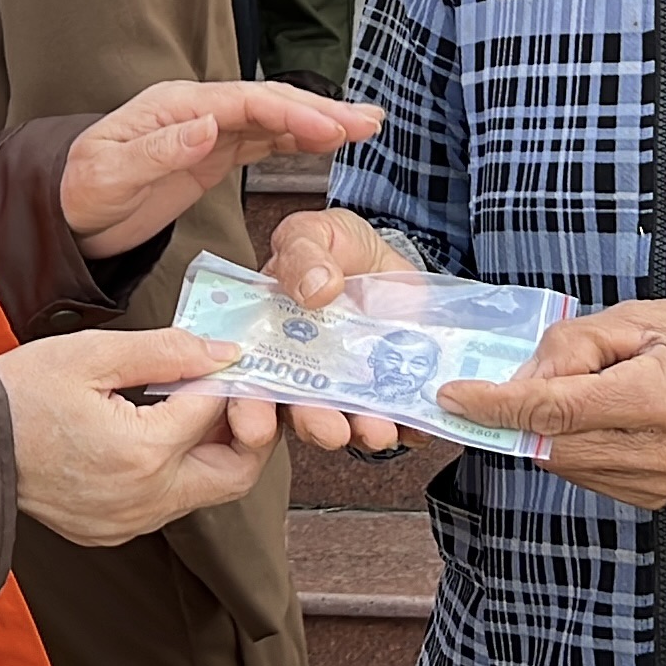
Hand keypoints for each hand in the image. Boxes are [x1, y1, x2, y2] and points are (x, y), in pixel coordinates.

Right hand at [0, 328, 276, 545]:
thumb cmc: (20, 395)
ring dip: (211, 450)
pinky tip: (160, 432)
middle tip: (234, 393)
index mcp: (143, 454)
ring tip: (192, 403)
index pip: (215, 411)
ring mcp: (128, 522)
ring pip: (203, 492)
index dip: (226, 376)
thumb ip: (167, 351)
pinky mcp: (113, 530)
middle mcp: (144, 500)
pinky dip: (177, 469)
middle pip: (234, 474)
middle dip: (246, 431)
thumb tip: (222, 351)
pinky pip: (167, 503)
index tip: (223, 354)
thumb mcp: (93, 354)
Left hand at [59, 81, 382, 260]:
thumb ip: (159, 150)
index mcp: (175, 106)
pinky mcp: (210, 155)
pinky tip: (325, 142)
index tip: (332, 129)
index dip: (293, 112)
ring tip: (364, 126)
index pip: (246, 102)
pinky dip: (296, 139)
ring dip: (317, 122)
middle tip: (368, 122)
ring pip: (272, 119)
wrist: (63, 213)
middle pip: (268, 103)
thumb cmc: (78, 191)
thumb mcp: (110, 174)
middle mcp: (195, 110)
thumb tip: (207, 126)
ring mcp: (205, 131)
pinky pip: (261, 141)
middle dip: (321, 110)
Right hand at [253, 208, 413, 452]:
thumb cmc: (334, 246)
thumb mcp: (312, 235)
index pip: (251, 382)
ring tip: (378, 430)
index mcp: (271, 340)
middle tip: (330, 430)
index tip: (255, 425)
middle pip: (300, 410)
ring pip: (349, 419)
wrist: (384, 256)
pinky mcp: (388, 387)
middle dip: (314, 425)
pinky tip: (416, 427)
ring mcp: (348, 383)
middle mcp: (305, 371)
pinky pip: (397, 416)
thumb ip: (304, 256)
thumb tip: (316, 289)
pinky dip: (407, 427)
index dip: (249, 408)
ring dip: (362, 430)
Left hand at [440, 300, 665, 512]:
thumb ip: (574, 342)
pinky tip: (589, 414)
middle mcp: (656, 449)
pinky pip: (582, 473)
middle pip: (549, 443)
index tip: (451, 397)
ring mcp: (655, 481)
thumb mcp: (639, 315)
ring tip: (578, 387)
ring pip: (560, 463)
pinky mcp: (651, 496)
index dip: (494, 405)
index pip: (554, 410)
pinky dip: (565, 444)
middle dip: (513, 413)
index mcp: (656, 396)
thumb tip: (522, 376)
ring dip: (541, 428)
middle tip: (508, 380)